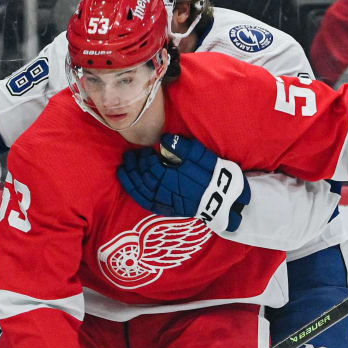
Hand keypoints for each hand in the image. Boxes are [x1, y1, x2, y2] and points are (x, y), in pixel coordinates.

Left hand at [118, 134, 250, 232]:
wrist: (222, 200)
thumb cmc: (215, 175)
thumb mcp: (204, 157)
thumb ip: (184, 148)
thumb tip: (164, 139)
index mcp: (176, 178)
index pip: (152, 167)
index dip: (145, 158)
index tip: (145, 150)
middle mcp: (167, 192)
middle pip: (144, 177)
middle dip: (136, 165)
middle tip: (132, 154)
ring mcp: (165, 202)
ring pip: (140, 189)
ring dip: (130, 176)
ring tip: (125, 164)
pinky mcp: (165, 209)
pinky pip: (143, 201)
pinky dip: (132, 190)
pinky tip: (125, 180)